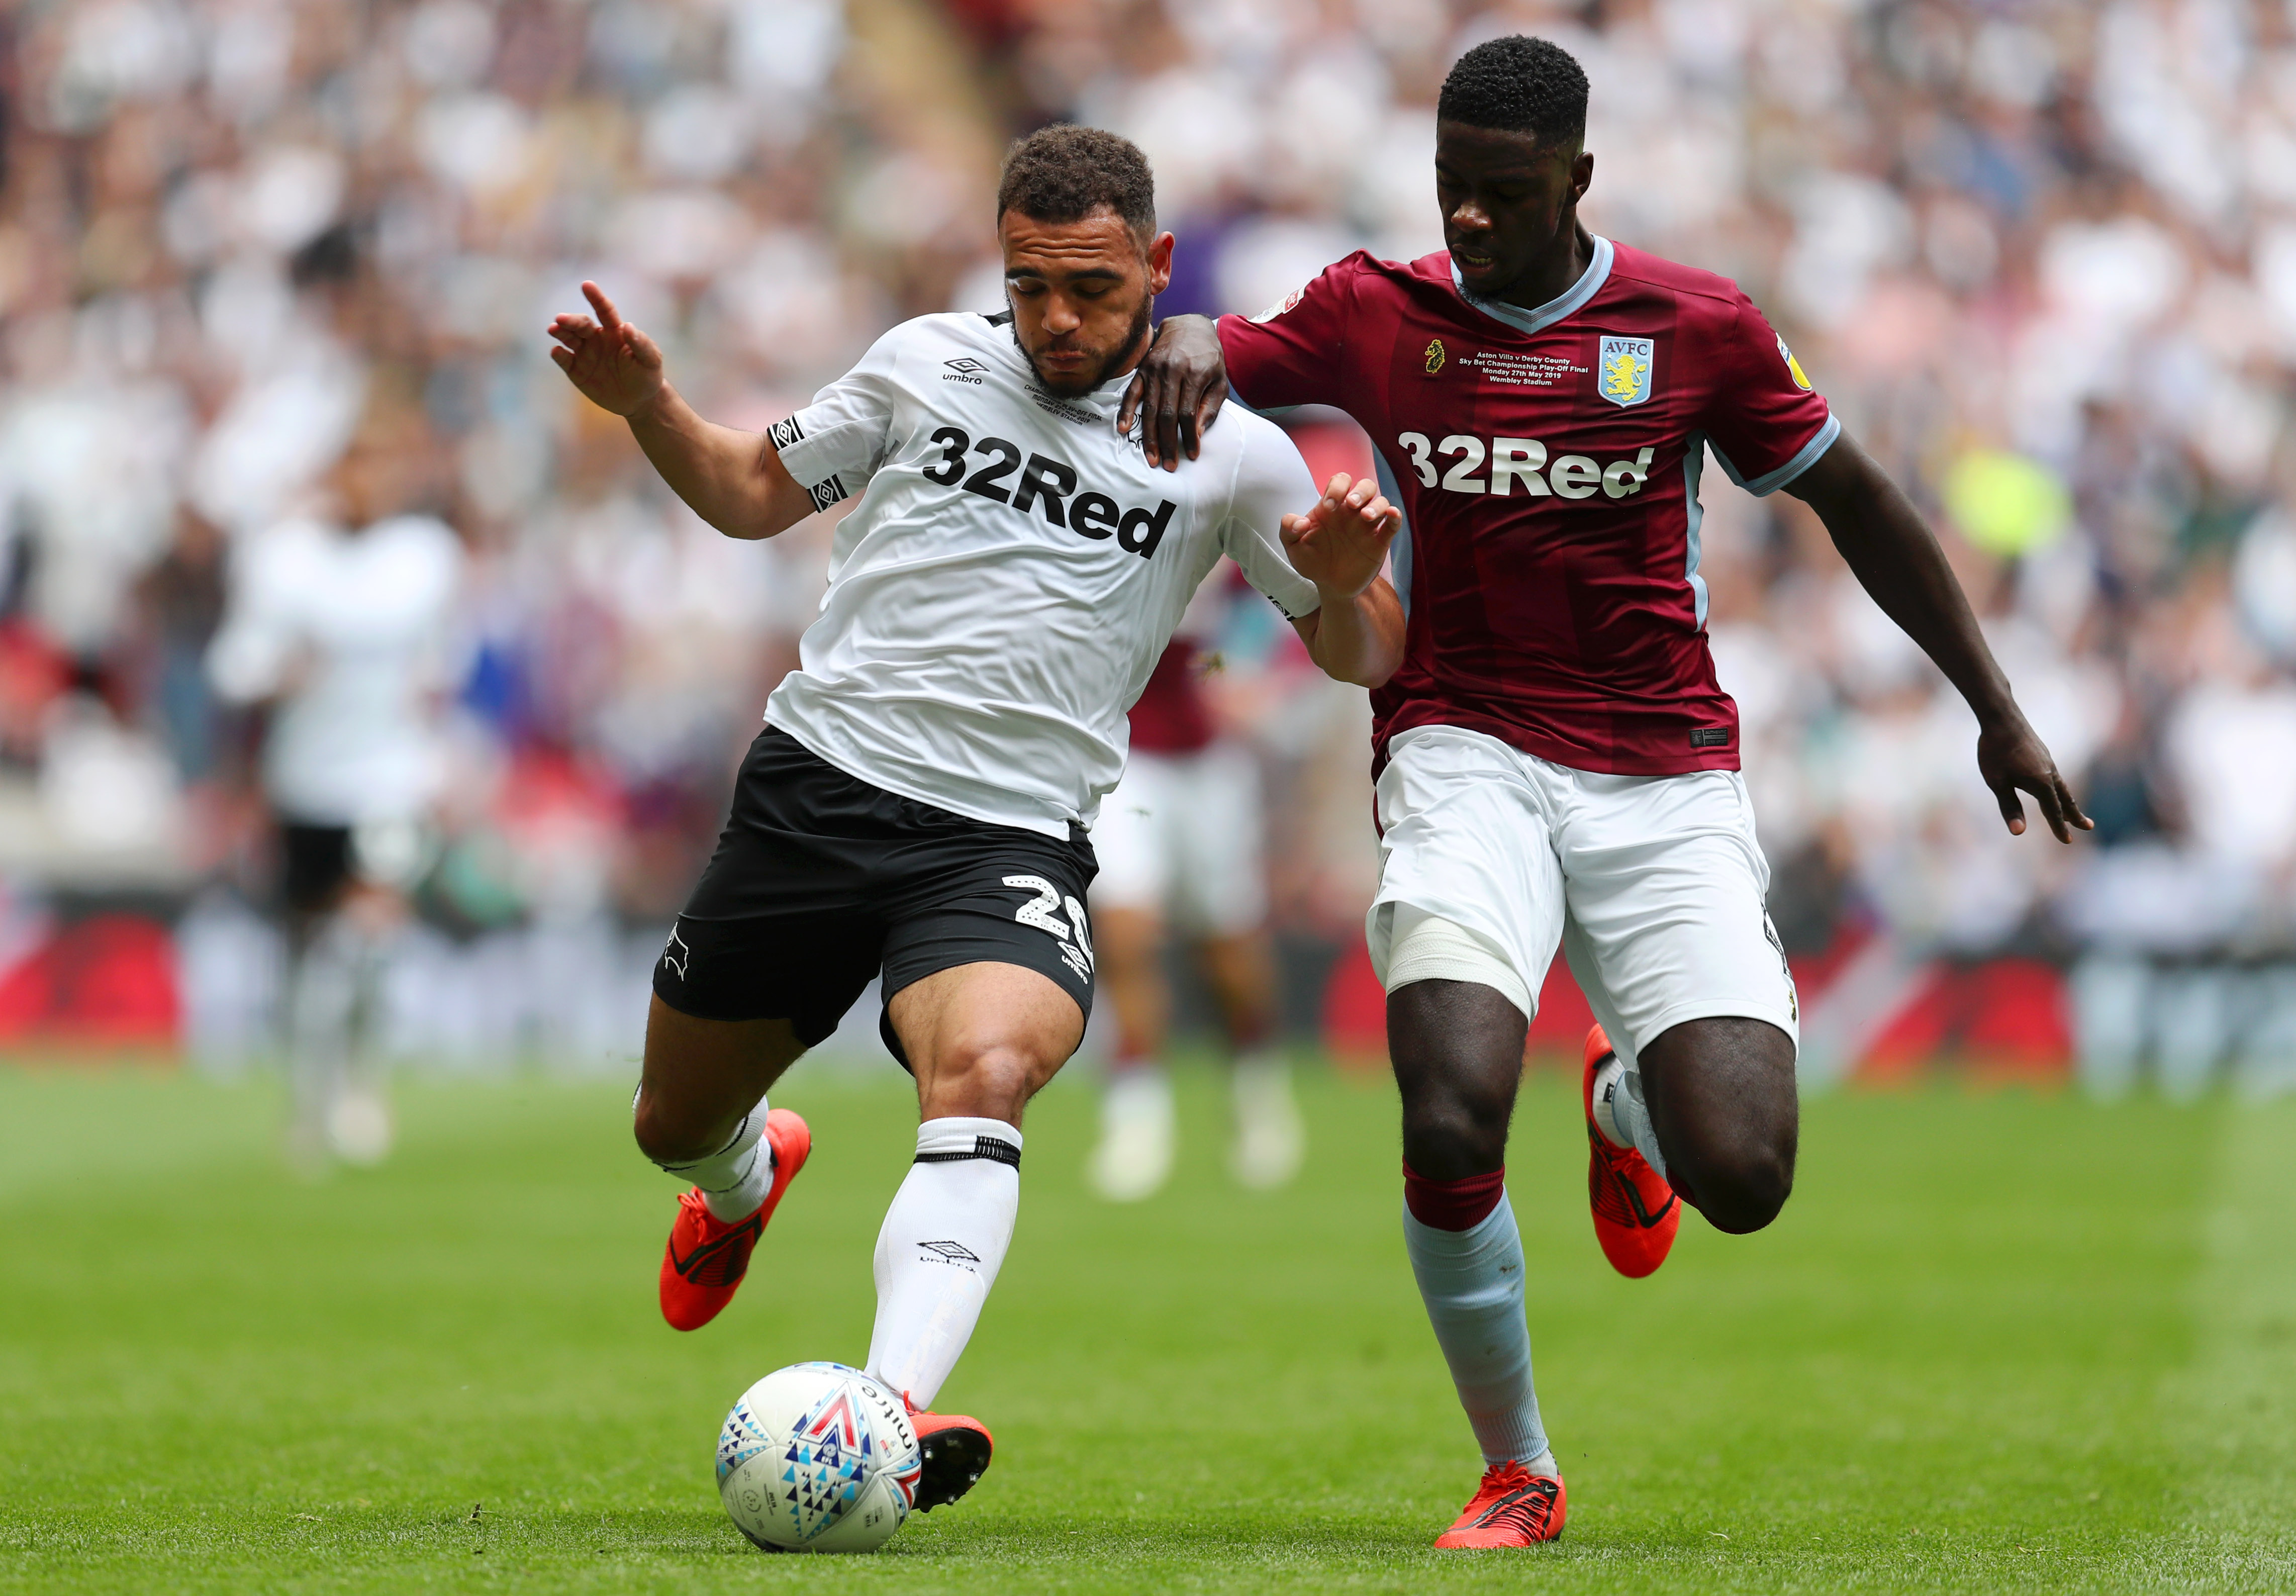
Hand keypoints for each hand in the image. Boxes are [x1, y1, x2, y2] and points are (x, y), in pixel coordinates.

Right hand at [547, 281, 666, 418]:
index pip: (604, 310)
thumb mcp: (651, 360)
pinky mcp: (576, 371)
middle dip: (571, 320)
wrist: (639, 401)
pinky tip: (557, 351)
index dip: (596, 297)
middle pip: (581, 324)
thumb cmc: (647, 375)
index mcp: (614, 331)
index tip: (587, 285)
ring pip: (568, 338)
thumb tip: (628, 326)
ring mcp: (585, 354)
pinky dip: (559, 355)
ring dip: (560, 332)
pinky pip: (564, 360)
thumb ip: (641, 344)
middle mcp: (596, 339)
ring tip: (554, 329)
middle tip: (560, 319)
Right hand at [1117, 315, 1225, 470]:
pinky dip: (1126, 411)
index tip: (1191, 455)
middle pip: (1166, 414)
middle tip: (1168, 465)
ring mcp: (1154, 369)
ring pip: (1149, 408)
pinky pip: (1132, 392)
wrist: (1190, 327)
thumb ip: (1210, 407)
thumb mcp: (1219, 380)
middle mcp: (1172, 371)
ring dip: (1148, 436)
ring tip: (1151, 457)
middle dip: (1167, 443)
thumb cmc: (1208, 358)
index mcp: (1195, 374)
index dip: (1188, 437)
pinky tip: (1123, 428)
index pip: (1188, 413)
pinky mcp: (1143, 369)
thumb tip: (1196, 433)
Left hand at [1282, 472, 1400, 600]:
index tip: (1328, 506)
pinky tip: (1392, 515)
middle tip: (1351, 504)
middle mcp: (1352, 512)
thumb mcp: (1293, 547)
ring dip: (1377, 505)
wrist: (1329, 585)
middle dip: (1360, 491)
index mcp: (1332, 507)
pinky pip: (1393, 525)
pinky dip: (1395, 517)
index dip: (1337, 488)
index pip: (1340, 482)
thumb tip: (1300, 522)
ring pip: (1382, 502)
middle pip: (1366, 486)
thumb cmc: (1312, 561)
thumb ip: (1288, 530)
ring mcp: (1368, 526)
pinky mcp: (1380, 542)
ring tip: (1367, 517)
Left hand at [1976, 712, 2094, 842]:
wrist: (2001, 716)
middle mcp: (2050, 772)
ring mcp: (2048, 761)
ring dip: (2069, 801)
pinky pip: (2056, 776)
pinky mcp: (2043, 753)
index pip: (2053, 811)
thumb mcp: (1997, 782)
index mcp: (2041, 783)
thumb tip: (2019, 833)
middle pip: (2065, 799)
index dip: (2059, 828)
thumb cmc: (1995, 751)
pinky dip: (2060, 788)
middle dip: (2075, 815)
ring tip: (2073, 811)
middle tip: (2088, 827)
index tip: (2067, 841)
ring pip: (2062, 786)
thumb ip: (2009, 807)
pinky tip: (2054, 787)